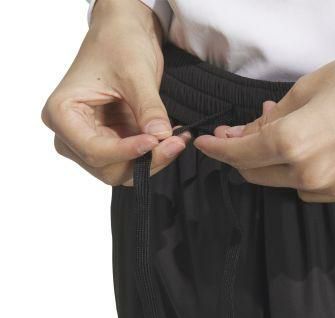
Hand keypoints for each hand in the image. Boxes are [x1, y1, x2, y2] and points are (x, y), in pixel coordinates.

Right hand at [41, 0, 188, 185]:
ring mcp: (92, 141)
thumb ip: (148, 108)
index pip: (93, 150)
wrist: (125, 34)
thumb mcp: (135, 73)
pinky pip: (134, 161)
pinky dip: (155, 156)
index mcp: (62, 114)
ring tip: (177, 140)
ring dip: (153, 162)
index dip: (126, 152)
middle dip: (143, 161)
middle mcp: (71, 134)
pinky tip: (173, 140)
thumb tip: (160, 136)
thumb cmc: (118, 43)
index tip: (154, 142)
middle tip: (174, 144)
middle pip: (107, 168)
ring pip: (122, 171)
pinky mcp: (112, 142)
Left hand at [194, 40, 334, 201]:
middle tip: (241, 134)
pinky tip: (312, 152)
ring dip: (275, 165)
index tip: (206, 143)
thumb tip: (250, 133)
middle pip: (258, 175)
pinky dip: (303, 174)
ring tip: (285, 135)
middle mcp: (310, 176)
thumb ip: (271, 120)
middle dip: (243, 156)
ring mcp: (333, 189)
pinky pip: (313, 190)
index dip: (218, 149)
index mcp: (293, 144)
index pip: (241, 155)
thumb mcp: (305, 89)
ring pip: (285, 185)